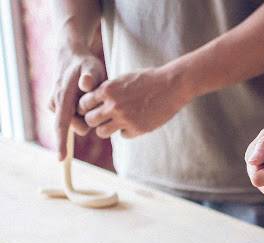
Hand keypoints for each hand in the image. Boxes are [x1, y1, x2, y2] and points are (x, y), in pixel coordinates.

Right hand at [49, 47, 105, 159]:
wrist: (72, 56)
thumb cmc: (86, 64)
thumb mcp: (92, 67)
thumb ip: (91, 76)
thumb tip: (86, 84)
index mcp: (62, 97)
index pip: (62, 125)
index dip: (62, 142)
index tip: (60, 159)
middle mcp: (56, 104)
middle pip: (79, 127)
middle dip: (90, 119)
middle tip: (94, 98)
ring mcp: (56, 106)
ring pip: (79, 123)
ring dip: (87, 114)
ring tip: (88, 95)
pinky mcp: (59, 108)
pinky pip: (76, 119)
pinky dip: (83, 113)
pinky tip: (85, 99)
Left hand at [77, 65, 191, 138]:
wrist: (172, 86)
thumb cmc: (149, 79)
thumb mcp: (124, 79)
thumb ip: (109, 90)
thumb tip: (95, 101)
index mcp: (108, 89)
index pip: (84, 103)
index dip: (87, 107)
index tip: (93, 108)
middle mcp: (113, 105)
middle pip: (90, 120)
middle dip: (94, 120)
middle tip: (102, 118)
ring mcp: (125, 119)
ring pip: (102, 132)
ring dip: (106, 129)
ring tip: (115, 124)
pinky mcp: (137, 129)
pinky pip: (123, 135)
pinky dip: (126, 131)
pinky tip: (135, 123)